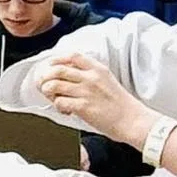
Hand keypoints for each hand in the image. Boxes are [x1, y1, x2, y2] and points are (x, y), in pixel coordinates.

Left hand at [36, 53, 150, 146]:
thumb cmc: (121, 104)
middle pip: (57, 70)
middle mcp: (91, 78)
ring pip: (54, 85)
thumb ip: (90, 75)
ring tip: (55, 100)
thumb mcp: (107, 80)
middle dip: (45, 78)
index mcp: (97, 69)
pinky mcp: (84, 107)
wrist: (132, 120)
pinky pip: (60, 102)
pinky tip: (66, 111)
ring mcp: (87, 92)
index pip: (72, 56)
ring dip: (49, 93)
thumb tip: (68, 76)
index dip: (56, 60)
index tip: (50, 66)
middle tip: (44, 86)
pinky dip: (58, 107)